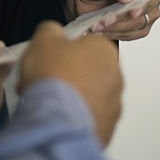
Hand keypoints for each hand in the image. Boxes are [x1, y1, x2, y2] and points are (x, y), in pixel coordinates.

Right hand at [18, 21, 122, 145]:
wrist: (56, 121)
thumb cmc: (53, 74)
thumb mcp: (43, 37)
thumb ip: (52, 30)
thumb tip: (54, 33)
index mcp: (105, 50)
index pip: (86, 43)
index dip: (63, 50)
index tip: (48, 58)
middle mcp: (116, 77)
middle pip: (88, 70)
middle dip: (68, 74)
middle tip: (45, 80)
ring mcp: (114, 106)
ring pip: (89, 96)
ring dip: (71, 97)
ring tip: (47, 102)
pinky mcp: (107, 129)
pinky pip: (88, 117)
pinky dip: (74, 117)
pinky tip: (56, 117)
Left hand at [66, 0, 159, 39]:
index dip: (143, 2)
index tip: (132, 12)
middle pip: (147, 9)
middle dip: (124, 17)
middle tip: (106, 20)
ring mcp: (147, 9)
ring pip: (140, 24)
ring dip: (118, 28)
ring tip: (98, 25)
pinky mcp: (139, 25)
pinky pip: (132, 34)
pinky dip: (116, 34)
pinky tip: (103, 30)